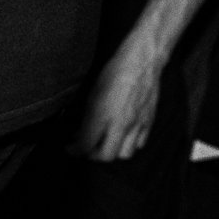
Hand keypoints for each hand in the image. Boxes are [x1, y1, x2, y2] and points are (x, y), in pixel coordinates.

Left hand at [74, 38, 162, 162]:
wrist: (142, 61)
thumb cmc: (114, 72)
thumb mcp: (92, 94)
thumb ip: (87, 117)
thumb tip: (79, 132)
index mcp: (102, 116)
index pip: (86, 146)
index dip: (74, 150)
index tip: (70, 147)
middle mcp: (120, 124)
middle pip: (105, 156)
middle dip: (92, 155)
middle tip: (86, 147)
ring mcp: (137, 124)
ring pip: (124, 154)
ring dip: (112, 152)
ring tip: (104, 142)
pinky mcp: (149, 121)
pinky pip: (140, 144)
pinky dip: (129, 144)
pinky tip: (122, 135)